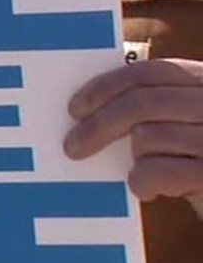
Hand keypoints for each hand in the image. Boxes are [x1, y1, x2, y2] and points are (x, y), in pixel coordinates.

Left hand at [66, 58, 202, 216]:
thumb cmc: (201, 163)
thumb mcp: (188, 123)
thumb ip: (155, 106)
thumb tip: (87, 105)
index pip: (151, 72)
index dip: (107, 87)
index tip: (75, 108)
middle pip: (143, 102)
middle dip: (100, 125)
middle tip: (73, 147)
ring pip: (148, 137)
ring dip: (134, 160)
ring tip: (142, 174)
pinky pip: (158, 171)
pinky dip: (143, 183)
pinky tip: (150, 191)